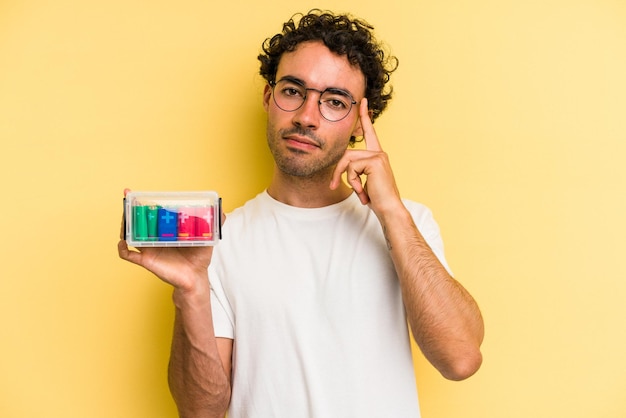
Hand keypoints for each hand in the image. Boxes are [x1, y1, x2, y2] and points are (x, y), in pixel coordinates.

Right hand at [117, 190, 222, 292]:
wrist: (195, 278)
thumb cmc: (199, 258)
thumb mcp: (208, 237)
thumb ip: (215, 223)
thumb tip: (222, 210)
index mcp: (166, 230)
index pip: (152, 213)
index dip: (142, 203)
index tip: (134, 193)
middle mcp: (155, 237)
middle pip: (137, 221)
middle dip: (130, 210)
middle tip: (128, 198)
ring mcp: (149, 248)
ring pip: (129, 234)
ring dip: (125, 225)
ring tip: (126, 217)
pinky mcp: (147, 260)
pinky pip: (128, 255)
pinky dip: (122, 249)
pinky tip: (123, 242)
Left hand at [330, 98, 402, 215]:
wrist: (389, 209)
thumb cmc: (377, 198)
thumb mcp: (363, 181)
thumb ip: (355, 169)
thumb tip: (343, 164)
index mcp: (377, 156)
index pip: (369, 133)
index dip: (364, 117)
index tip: (362, 102)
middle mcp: (379, 152)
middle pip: (346, 153)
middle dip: (337, 171)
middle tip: (334, 186)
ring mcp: (378, 155)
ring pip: (347, 160)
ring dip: (346, 178)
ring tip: (358, 192)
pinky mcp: (375, 161)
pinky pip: (351, 167)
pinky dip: (353, 181)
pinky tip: (363, 191)